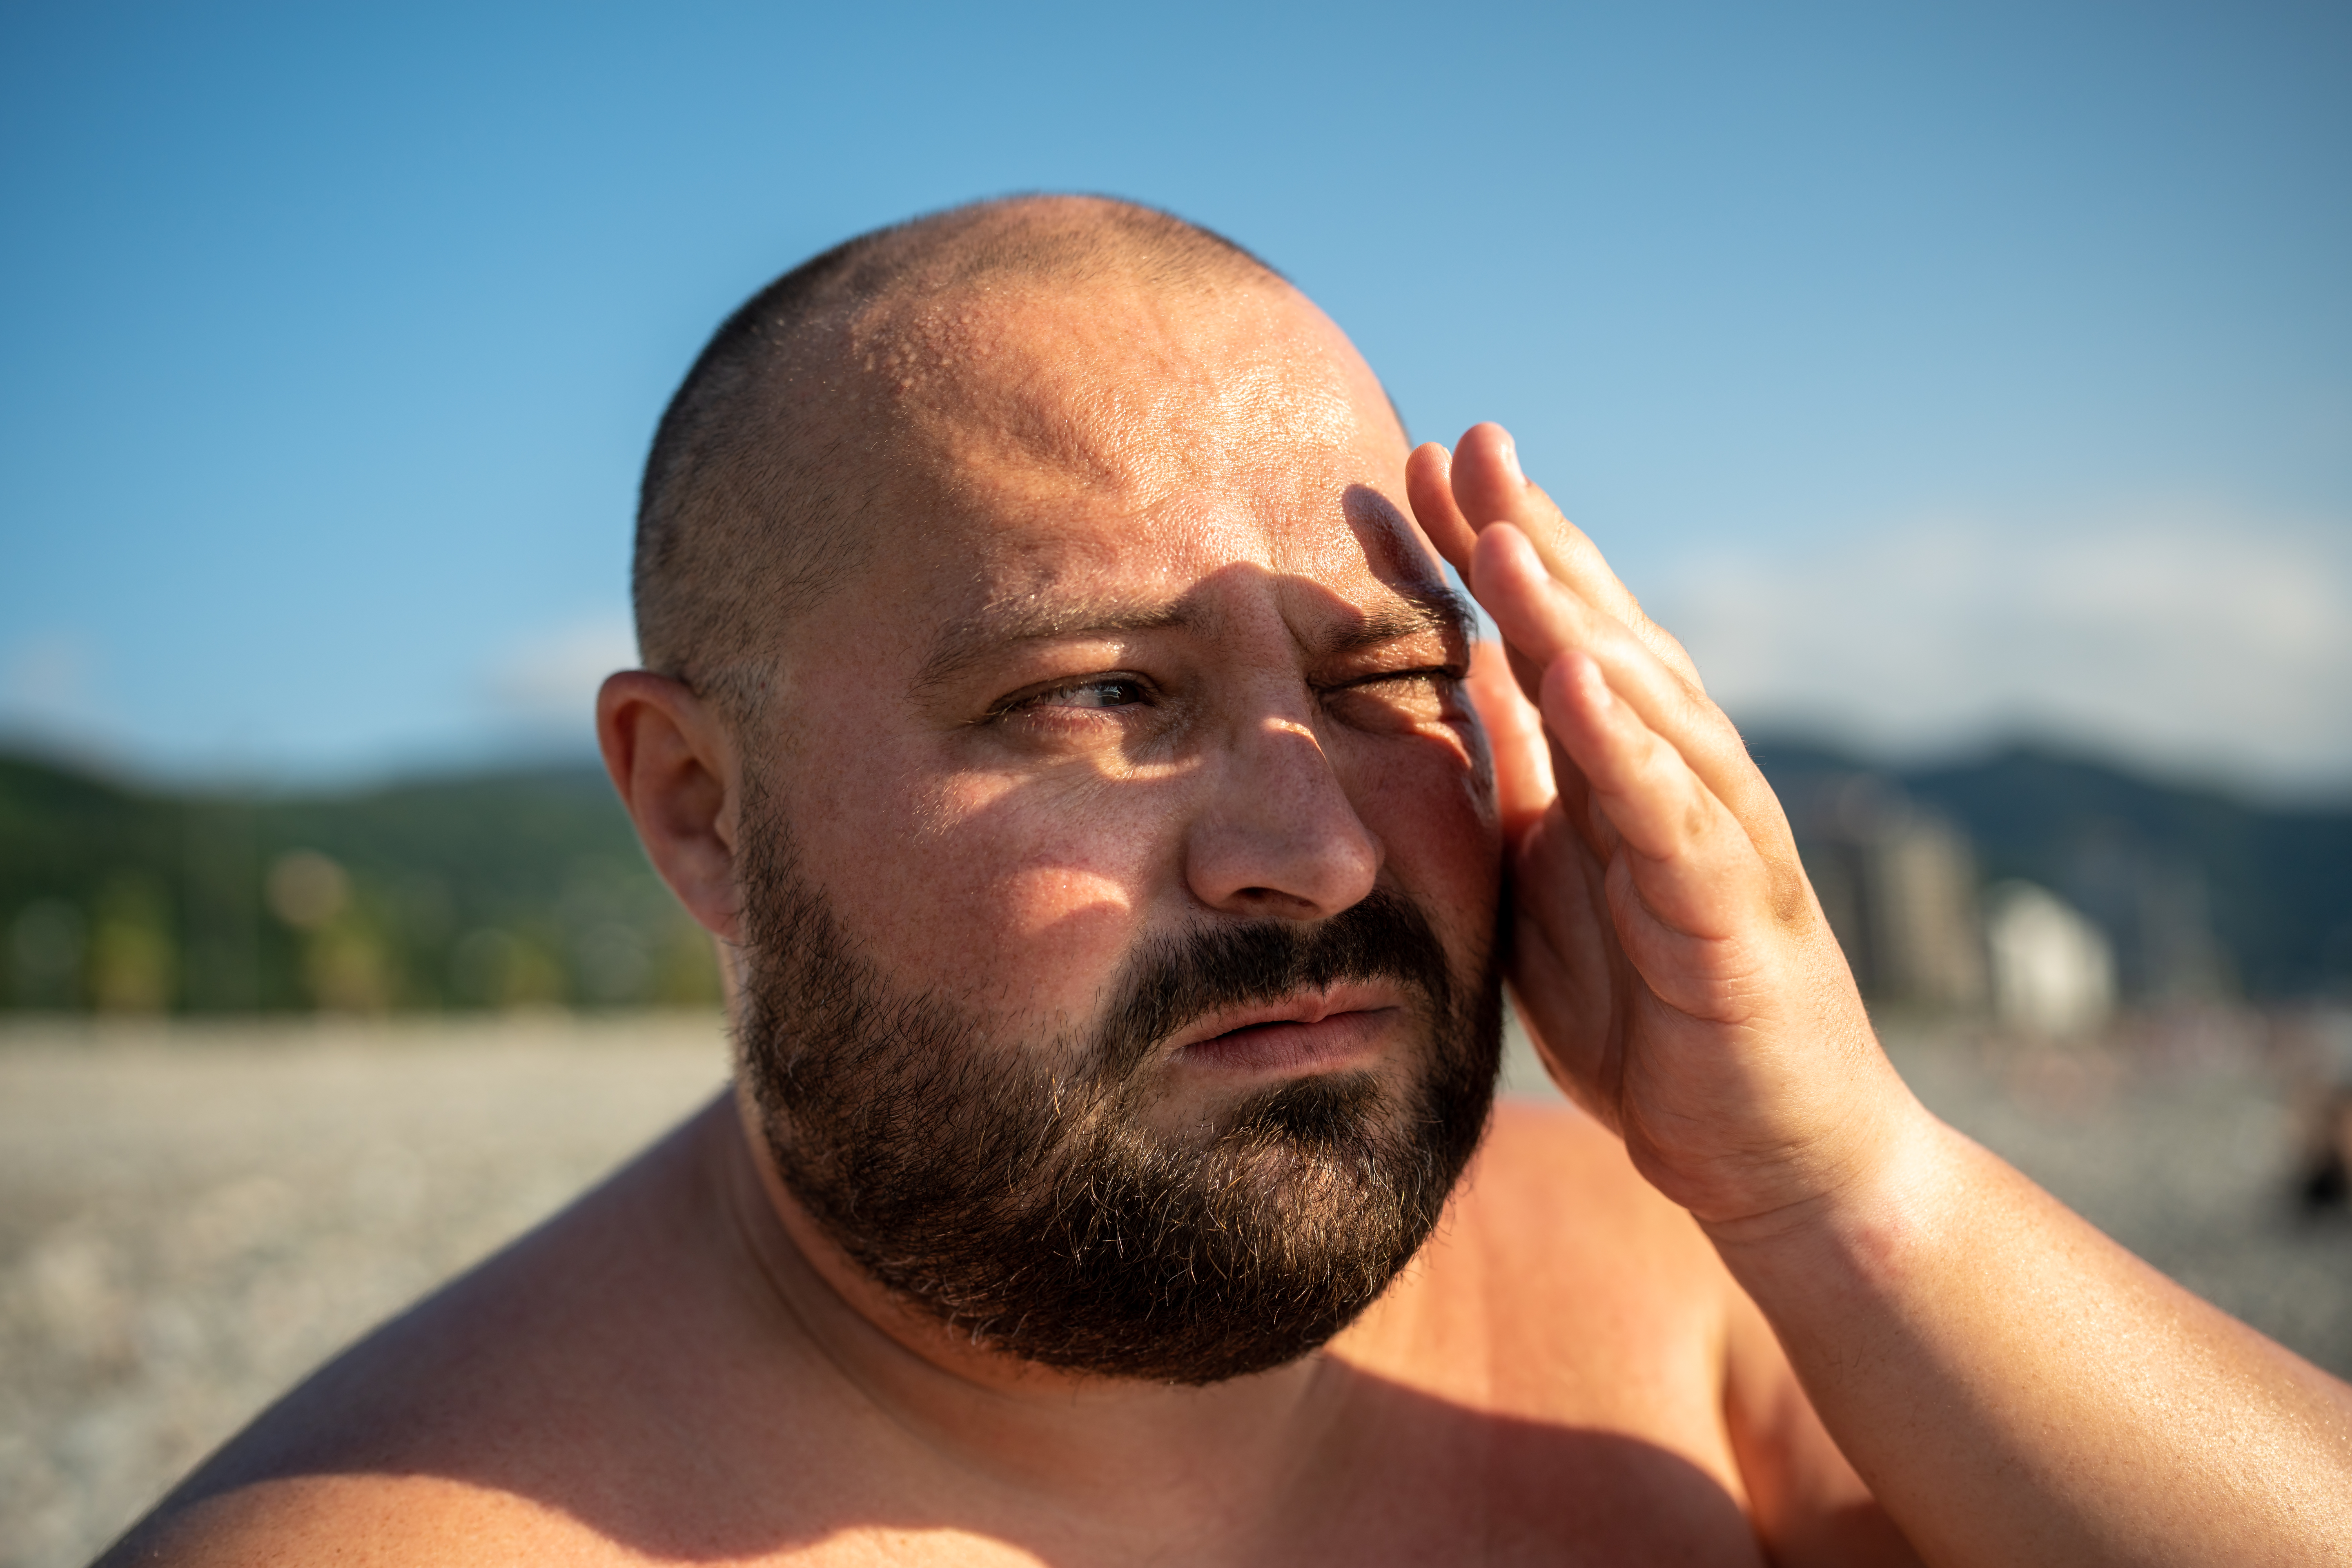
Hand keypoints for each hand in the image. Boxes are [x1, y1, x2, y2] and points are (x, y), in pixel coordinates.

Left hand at [1409, 424, 1918, 1229]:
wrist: (1768, 1155)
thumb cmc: (1656, 1014)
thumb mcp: (1552, 878)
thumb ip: (1520, 778)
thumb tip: (1460, 681)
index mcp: (1619, 770)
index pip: (1541, 635)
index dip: (1475, 555)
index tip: (1397, 476)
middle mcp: (1675, 778)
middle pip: (1597, 631)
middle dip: (1526, 536)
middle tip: (1457, 441)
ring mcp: (1712, 837)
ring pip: (1644, 701)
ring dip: (1573, 614)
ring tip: (1500, 534)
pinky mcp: (1732, 913)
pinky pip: (1677, 818)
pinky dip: (1630, 747)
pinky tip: (1580, 682)